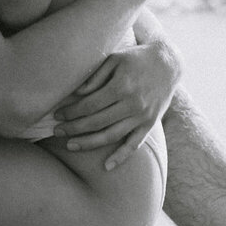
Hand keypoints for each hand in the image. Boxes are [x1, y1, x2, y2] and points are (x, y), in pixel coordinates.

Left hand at [53, 39, 181, 168]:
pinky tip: (107, 166)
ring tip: (70, 146)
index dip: (71, 112)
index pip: (90, 105)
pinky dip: (121, 157)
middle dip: (74, 128)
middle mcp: (132, 104)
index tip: (58, 115)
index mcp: (122, 86)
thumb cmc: (136, 59)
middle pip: (97, 122)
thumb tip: (77, 94)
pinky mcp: (149, 125)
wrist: (168, 64)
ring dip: (88, 143)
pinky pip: (134, 145)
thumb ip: (95, 76)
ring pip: (111, 136)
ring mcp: (142, 117)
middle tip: (57, 131)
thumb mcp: (115, 59)